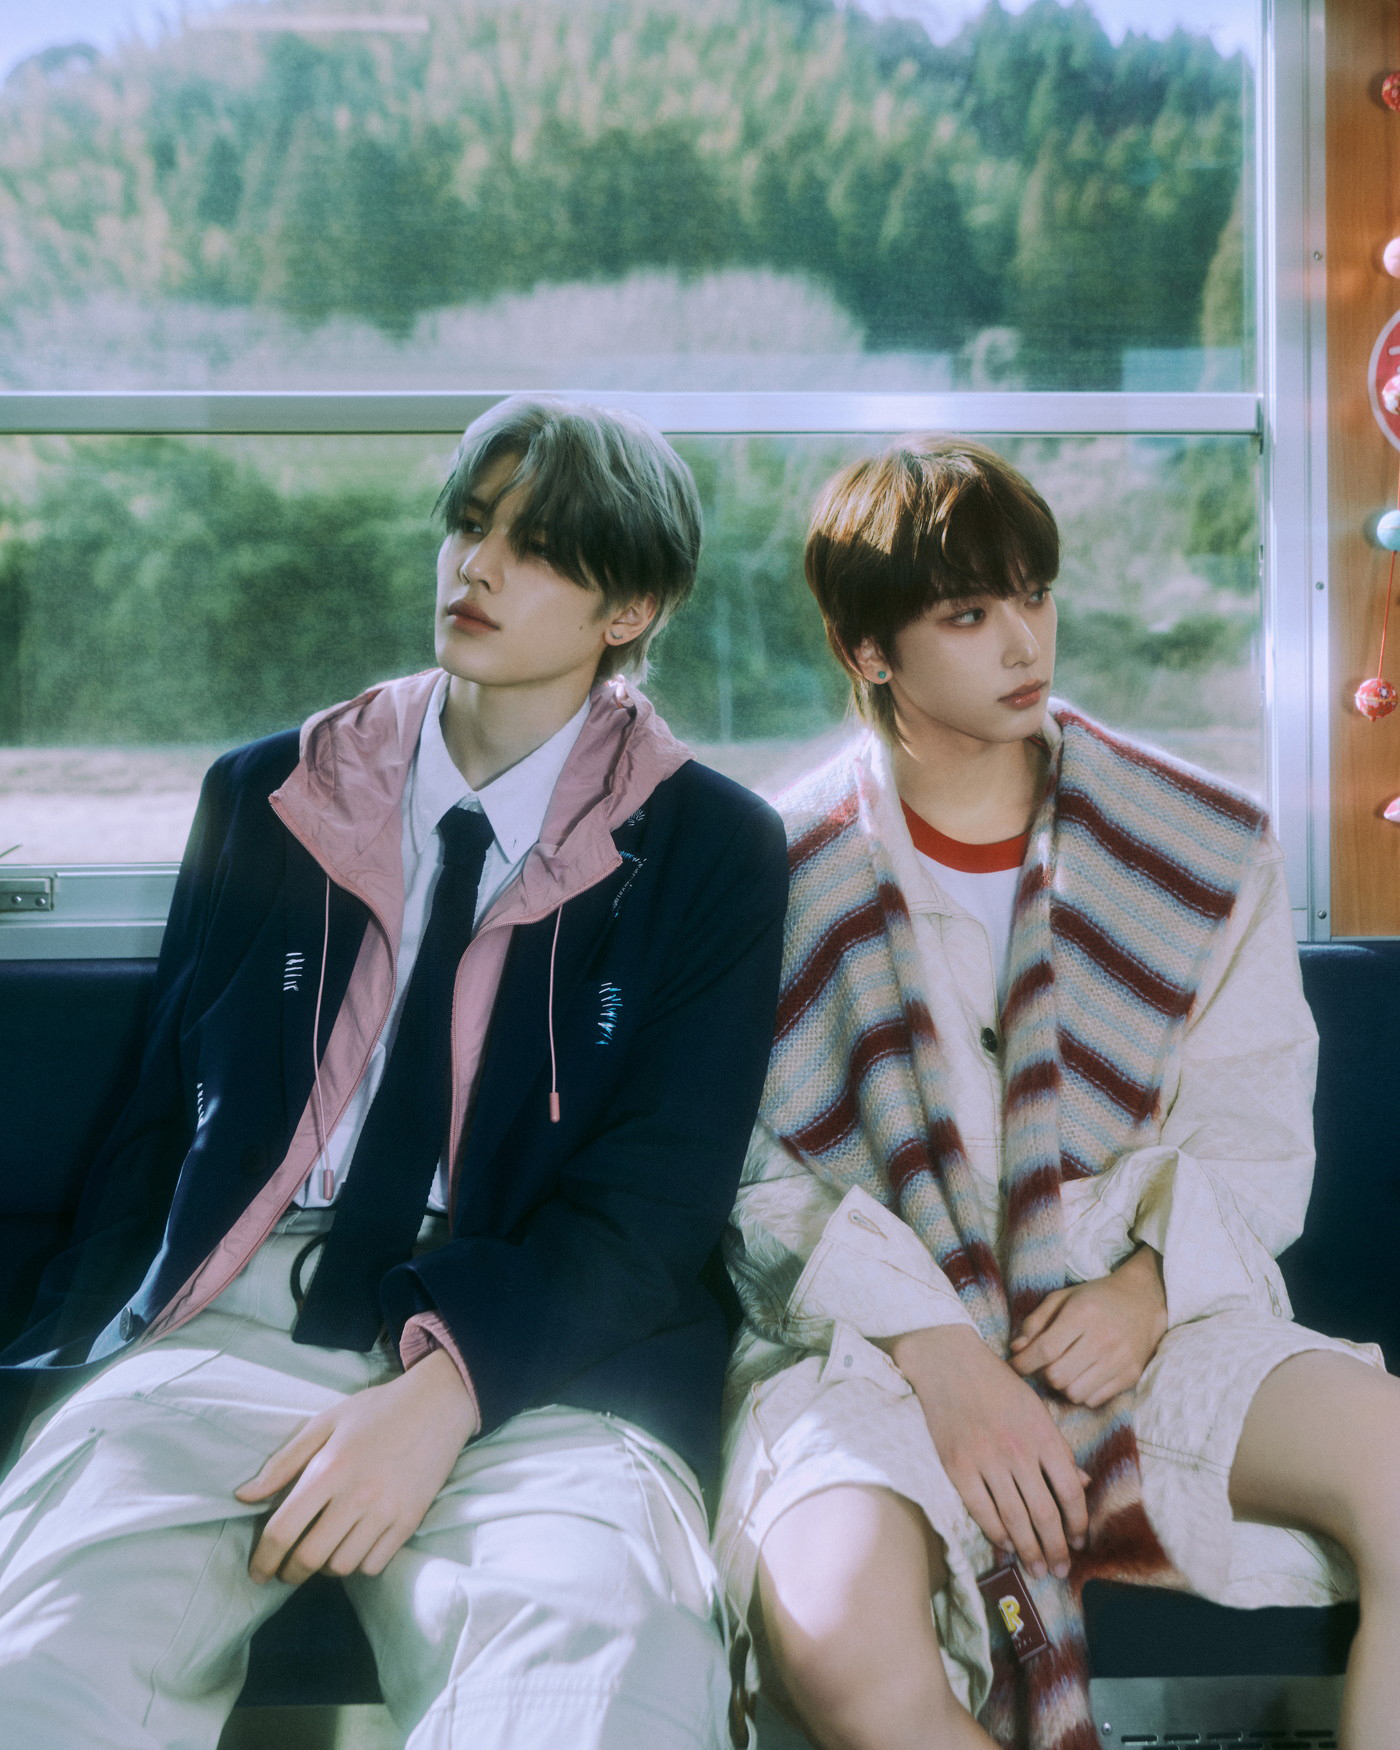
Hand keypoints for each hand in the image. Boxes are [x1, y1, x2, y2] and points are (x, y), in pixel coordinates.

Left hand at [235, 1347, 478, 1584]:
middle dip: (290, 1572)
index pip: (283, 1530)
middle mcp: (356, 1495)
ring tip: (323, 1552)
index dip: (263, 1559)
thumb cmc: (377, 1411)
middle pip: (310, 1557)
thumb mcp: (325, 1423)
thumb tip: (245, 1496)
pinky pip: (374, 1564)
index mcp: (329, 1469)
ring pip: (342, 1566)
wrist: (438, 1404)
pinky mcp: (410, 1521)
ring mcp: (386, 1511)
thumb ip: (284, 1462)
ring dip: (325, 1567)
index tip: (257, 1572)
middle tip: (286, 1570)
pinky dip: (358, 1563)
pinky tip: (354, 1546)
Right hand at [887, 1324, 1089, 1580]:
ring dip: (1028, 1550)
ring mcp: (987, 1460)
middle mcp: (1019, 1451)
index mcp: (1043, 1435)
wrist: (949, 1362)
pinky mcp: (958, 1467)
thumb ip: (1058, 1448)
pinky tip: (1005, 1546)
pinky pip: (981, 1511)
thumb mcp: (1037, 1409)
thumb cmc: (998, 1384)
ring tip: (1037, 1569)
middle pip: (1045, 1514)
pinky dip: (996, 1533)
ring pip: (1014, 1519)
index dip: (1078, 1523)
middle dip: (1056, 1548)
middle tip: (1059, 1570)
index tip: (1080, 1542)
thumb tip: (1082, 1484)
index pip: (1070, 1492)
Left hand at [1009, 1246, 1167, 1408]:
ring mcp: (1120, 1359)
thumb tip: (1016, 1350)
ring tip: (1065, 1369)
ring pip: (1075, 1393)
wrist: (1143, 1300)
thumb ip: (1035, 1322)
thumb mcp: (1061, 1298)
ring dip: (1063, 1386)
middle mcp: (1103, 1338)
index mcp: (1083, 1313)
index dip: (1024, 1363)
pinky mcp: (1131, 1375)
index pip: (1046, 1349)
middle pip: (1058, 1376)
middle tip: (1045, 1364)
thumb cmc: (1095, 1298)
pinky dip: (1082, 1393)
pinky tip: (1083, 1375)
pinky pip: (1095, 1400)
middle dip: (1044, 1374)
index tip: (1015, 1365)